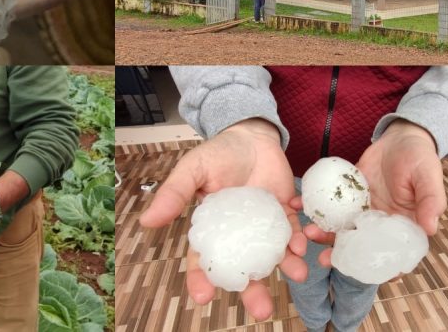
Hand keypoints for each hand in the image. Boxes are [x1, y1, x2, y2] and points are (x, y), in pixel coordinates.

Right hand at [140, 119, 307, 320]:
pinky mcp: (285, 214)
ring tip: (296, 275)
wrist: (251, 135)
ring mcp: (264, 226)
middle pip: (244, 268)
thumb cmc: (218, 153)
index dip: (202, 279)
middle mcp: (239, 234)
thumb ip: (174, 194)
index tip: (202, 298)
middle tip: (262, 310)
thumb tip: (146, 221)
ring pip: (274, 256)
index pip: (205, 260)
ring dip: (285, 268)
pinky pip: (294, 233)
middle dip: (253, 291)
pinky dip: (299, 241)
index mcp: (212, 228)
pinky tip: (301, 245)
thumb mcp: (193, 169)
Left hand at [298, 120, 445, 266]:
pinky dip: (316, 207)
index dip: (381, 267)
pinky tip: (299, 206)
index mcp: (405, 225)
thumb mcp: (428, 177)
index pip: (394, 253)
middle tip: (323, 260)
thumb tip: (431, 228)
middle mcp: (381, 222)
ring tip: (307, 233)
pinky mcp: (348, 195)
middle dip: (342, 254)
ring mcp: (363, 209)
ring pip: (342, 228)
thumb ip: (430, 201)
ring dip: (325, 233)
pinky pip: (331, 204)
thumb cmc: (420, 157)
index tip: (363, 274)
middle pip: (362, 245)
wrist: (399, 137)